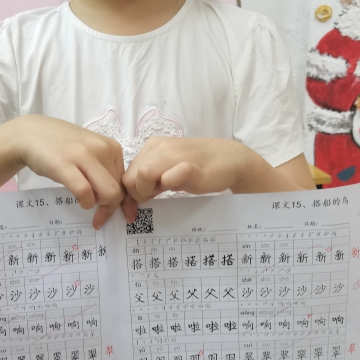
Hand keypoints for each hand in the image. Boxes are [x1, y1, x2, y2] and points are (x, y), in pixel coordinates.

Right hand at [15, 115, 129, 227]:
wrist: (30, 134)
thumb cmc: (62, 147)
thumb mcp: (90, 153)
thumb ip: (105, 171)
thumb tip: (120, 200)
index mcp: (112, 147)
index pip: (125, 182)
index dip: (122, 202)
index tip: (117, 215)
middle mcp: (102, 149)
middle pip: (119, 191)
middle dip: (109, 207)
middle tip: (97, 213)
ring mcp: (83, 156)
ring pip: (109, 193)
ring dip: (98, 204)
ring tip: (86, 201)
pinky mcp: (64, 165)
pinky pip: (85, 192)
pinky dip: (85, 202)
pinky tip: (79, 200)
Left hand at [122, 137, 251, 201]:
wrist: (232, 159)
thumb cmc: (200, 167)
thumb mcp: (169, 169)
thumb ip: (151, 179)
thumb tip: (132, 199)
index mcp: (153, 147)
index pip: (127, 173)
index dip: (128, 195)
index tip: (133, 212)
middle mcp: (160, 147)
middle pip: (130, 178)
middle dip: (137, 195)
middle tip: (155, 198)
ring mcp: (175, 155)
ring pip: (142, 175)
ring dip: (148, 191)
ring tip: (164, 192)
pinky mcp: (190, 166)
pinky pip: (168, 177)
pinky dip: (168, 185)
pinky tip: (179, 188)